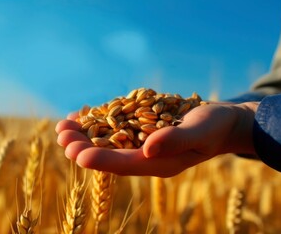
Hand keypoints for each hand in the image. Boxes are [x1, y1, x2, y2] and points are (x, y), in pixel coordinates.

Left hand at [55, 102, 257, 176]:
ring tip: (62, 126)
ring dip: (83, 134)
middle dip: (83, 146)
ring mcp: (139, 143)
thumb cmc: (214, 127)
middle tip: (61, 137)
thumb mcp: (200, 132)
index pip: (123, 164)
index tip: (77, 155)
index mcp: (157, 163)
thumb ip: (176, 140)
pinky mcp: (137, 130)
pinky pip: (112, 128)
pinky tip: (79, 115)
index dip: (100, 160)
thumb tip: (148, 148)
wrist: (219, 122)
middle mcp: (143, 156)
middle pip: (108, 154)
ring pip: (105, 141)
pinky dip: (95, 122)